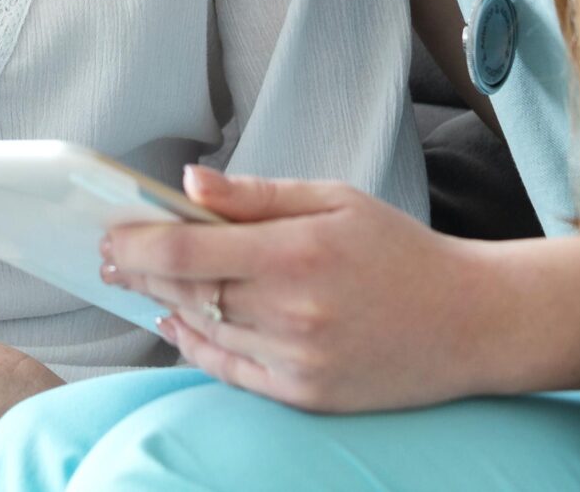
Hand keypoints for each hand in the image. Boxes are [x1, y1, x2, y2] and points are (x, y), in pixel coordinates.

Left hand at [100, 167, 579, 411]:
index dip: (136, 243)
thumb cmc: (399, 251)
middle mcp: (292, 311)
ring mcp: (297, 360)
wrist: (468, 322)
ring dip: (162, 307)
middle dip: (138, 273)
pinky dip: (196, 347)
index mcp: (297, 252)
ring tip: (139, 286)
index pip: (186, 252)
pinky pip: (230, 371)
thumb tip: (189, 183)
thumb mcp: (335, 199)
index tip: (111, 232)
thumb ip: (256, 195)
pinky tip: (179, 325)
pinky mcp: (305, 396)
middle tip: (110, 256)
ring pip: (202, 333)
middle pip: (185, 293)